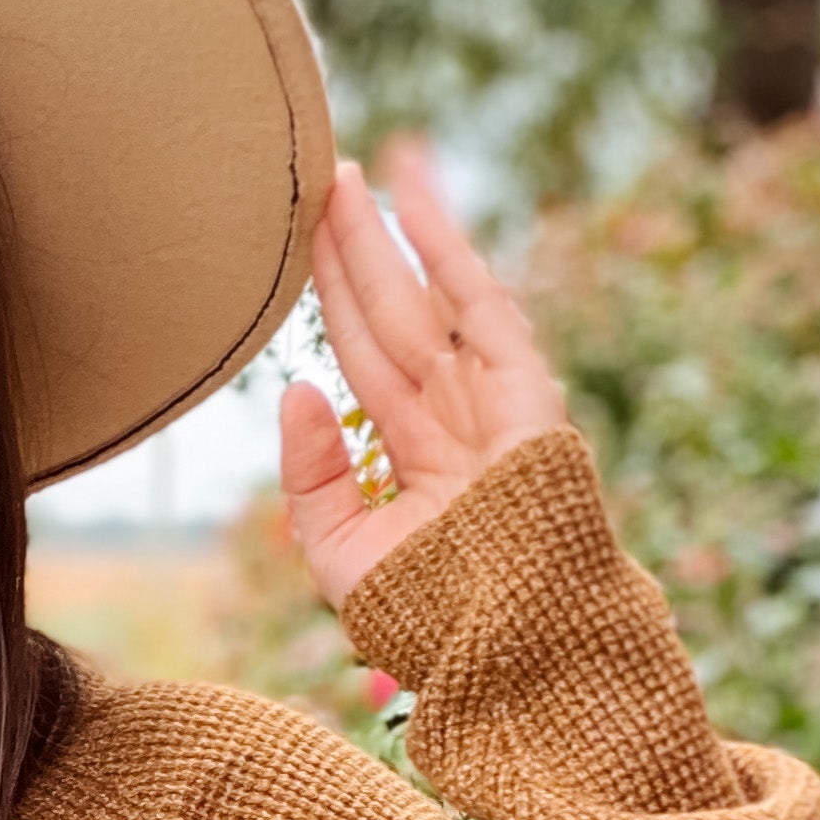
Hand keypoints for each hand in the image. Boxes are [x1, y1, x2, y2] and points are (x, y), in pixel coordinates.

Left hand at [276, 140, 567, 609]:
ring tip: (358, 169)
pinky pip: (476, 302)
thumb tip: (296, 391)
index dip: (334, 300)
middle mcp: (453, 417)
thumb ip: (311, 480)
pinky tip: (415, 198)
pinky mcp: (523, 389)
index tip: (301, 243)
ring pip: (426, 297)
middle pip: (390, 315)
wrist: (509, 650)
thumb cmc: (432, 621)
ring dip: (393, 232)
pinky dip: (448, 248)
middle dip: (356, 250)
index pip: (363, 358)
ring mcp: (490, 399)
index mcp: (415, 455)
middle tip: (321, 180)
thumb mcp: (342, 556)